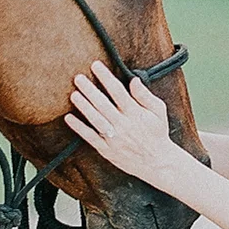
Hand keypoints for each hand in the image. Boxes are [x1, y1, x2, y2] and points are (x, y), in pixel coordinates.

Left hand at [65, 60, 179, 187]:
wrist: (157, 162)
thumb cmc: (157, 134)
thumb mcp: (158, 111)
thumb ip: (145, 95)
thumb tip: (134, 79)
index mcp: (135, 113)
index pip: (118, 91)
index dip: (106, 77)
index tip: (96, 65)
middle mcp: (123, 124)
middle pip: (103, 104)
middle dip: (90, 89)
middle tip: (78, 77)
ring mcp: (114, 138)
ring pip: (96, 119)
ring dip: (83, 106)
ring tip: (74, 94)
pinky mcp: (107, 150)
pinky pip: (90, 137)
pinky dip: (79, 128)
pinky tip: (69, 118)